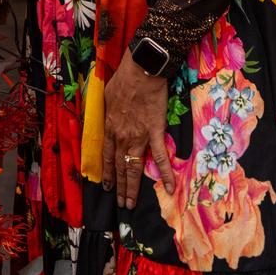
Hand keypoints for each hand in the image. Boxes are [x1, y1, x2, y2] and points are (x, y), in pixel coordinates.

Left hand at [102, 49, 175, 209]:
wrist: (141, 71)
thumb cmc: (123, 79)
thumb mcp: (106, 97)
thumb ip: (106, 113)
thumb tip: (105, 119)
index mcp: (110, 128)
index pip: (107, 156)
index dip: (107, 173)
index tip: (106, 187)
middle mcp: (122, 136)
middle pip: (119, 167)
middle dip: (119, 187)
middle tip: (121, 203)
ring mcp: (139, 136)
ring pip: (134, 168)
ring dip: (132, 188)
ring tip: (131, 204)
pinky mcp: (155, 132)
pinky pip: (160, 157)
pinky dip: (166, 173)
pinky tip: (170, 188)